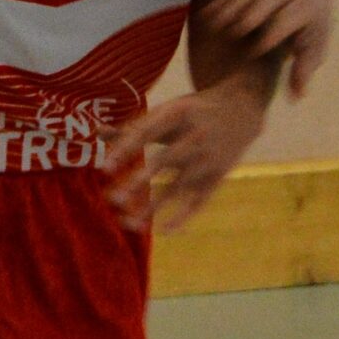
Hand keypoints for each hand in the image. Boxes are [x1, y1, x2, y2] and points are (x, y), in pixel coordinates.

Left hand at [103, 76, 269, 235]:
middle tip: (112, 200)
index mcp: (178, 114)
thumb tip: (96, 132)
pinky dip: (184, 215)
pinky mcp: (219, 174)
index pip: (147, 134)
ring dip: (155, 206)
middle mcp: (195, 136)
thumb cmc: (193, 111)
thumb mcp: (167, 111)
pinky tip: (165, 230)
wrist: (242, 108)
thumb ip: (133, 126)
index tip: (104, 169)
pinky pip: (200, 198)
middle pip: (164, 161)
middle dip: (139, 182)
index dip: (126, 151)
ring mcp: (208, 157)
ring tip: (130, 225)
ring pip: (179, 186)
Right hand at [196, 0, 334, 98]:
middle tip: (236, 31)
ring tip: (213, 25)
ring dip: (230, 9)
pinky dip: (219, 5)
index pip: (289, 20)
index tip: (255, 51)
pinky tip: (204, 17)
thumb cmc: (311, 32)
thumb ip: (303, 72)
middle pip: (269, 0)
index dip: (273, 34)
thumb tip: (296, 97)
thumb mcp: (313, 50)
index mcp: (305, 9)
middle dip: (253, 14)